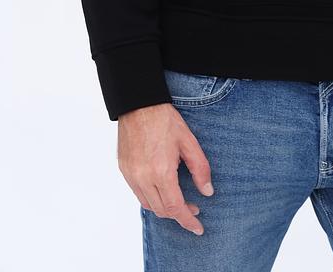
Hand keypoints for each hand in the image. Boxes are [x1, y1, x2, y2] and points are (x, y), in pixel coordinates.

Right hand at [117, 102, 214, 234]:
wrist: (139, 104)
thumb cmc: (164, 120)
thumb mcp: (189, 141)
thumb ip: (200, 168)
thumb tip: (207, 191)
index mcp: (161, 172)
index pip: (175, 208)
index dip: (188, 221)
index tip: (198, 228)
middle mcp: (143, 178)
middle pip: (162, 210)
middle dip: (179, 215)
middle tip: (194, 209)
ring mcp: (131, 175)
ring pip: (148, 205)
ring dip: (164, 208)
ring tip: (179, 202)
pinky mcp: (124, 170)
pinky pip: (138, 193)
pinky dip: (151, 198)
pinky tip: (162, 190)